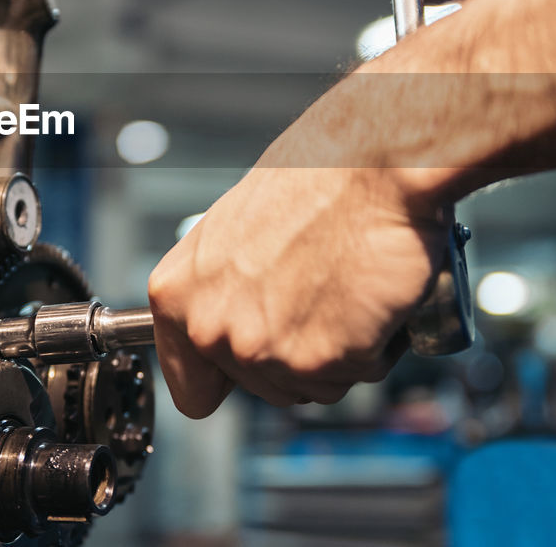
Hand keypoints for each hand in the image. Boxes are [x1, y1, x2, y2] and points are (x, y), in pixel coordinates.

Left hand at [147, 115, 444, 417]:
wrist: (373, 166)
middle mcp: (211, 329)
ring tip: (347, 289)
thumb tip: (235, 317)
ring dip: (340, 352)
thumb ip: (222, 288)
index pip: (192, 388)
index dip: (230, 378)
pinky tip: (372, 296)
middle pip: (263, 388)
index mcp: (178, 295)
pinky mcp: (319, 361)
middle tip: (321, 295)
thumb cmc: (315, 180)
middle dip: (298, 354)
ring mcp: (263, 351)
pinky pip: (358, 376)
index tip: (251, 363)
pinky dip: (377, 346)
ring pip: (314, 387)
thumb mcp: (234, 231)